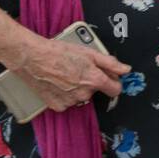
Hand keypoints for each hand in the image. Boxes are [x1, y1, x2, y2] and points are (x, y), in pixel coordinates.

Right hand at [10, 33, 129, 112]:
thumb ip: (110, 63)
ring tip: (65, 74)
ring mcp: (71, 102)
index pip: (115, 90)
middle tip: (78, 69)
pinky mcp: (58, 106)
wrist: (33, 58)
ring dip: (77, 88)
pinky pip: (67, 102)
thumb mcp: (89, 52)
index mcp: (95, 80)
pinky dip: (64, 95)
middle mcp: (84, 94)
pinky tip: (57, 83)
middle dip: (91, 82)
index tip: (108, 77)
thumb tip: (125, 70)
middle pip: (95, 91)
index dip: (113, 82)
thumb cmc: (58, 52)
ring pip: (80, 97)